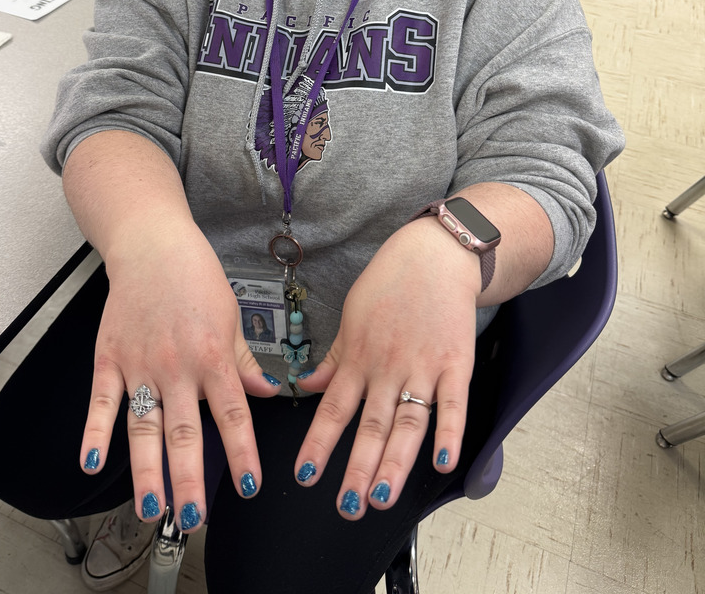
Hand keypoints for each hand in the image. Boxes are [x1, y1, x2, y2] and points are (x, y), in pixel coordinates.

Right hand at [66, 133, 279, 533]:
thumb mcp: (232, 315)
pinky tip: (92, 463)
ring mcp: (140, 365)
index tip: (249, 486)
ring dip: (147, 472)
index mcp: (213, 356)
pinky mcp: (109, 359)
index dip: (243, 453)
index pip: (233, 415)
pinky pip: (100, 403)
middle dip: (191, 479)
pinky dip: (94, 433)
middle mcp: (177, 367)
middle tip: (193, 518)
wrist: (152, 245)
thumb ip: (246, 361)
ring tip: (151, 508)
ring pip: (143, 428)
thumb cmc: (196, 277)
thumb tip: (271, 394)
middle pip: (185, 433)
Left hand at [294, 216, 480, 519]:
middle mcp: (387, 368)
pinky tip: (443, 462)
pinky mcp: (455, 364)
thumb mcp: (351, 315)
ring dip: (394, 462)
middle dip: (357, 469)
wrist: (434, 254)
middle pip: (370, 426)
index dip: (319, 444)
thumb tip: (307, 386)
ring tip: (382, 497)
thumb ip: (334, 357)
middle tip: (347, 506)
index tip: (305, 475)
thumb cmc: (390, 283)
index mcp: (358, 357)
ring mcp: (422, 367)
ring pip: (406, 423)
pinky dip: (449, 434)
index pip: (333, 409)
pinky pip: (453, 404)